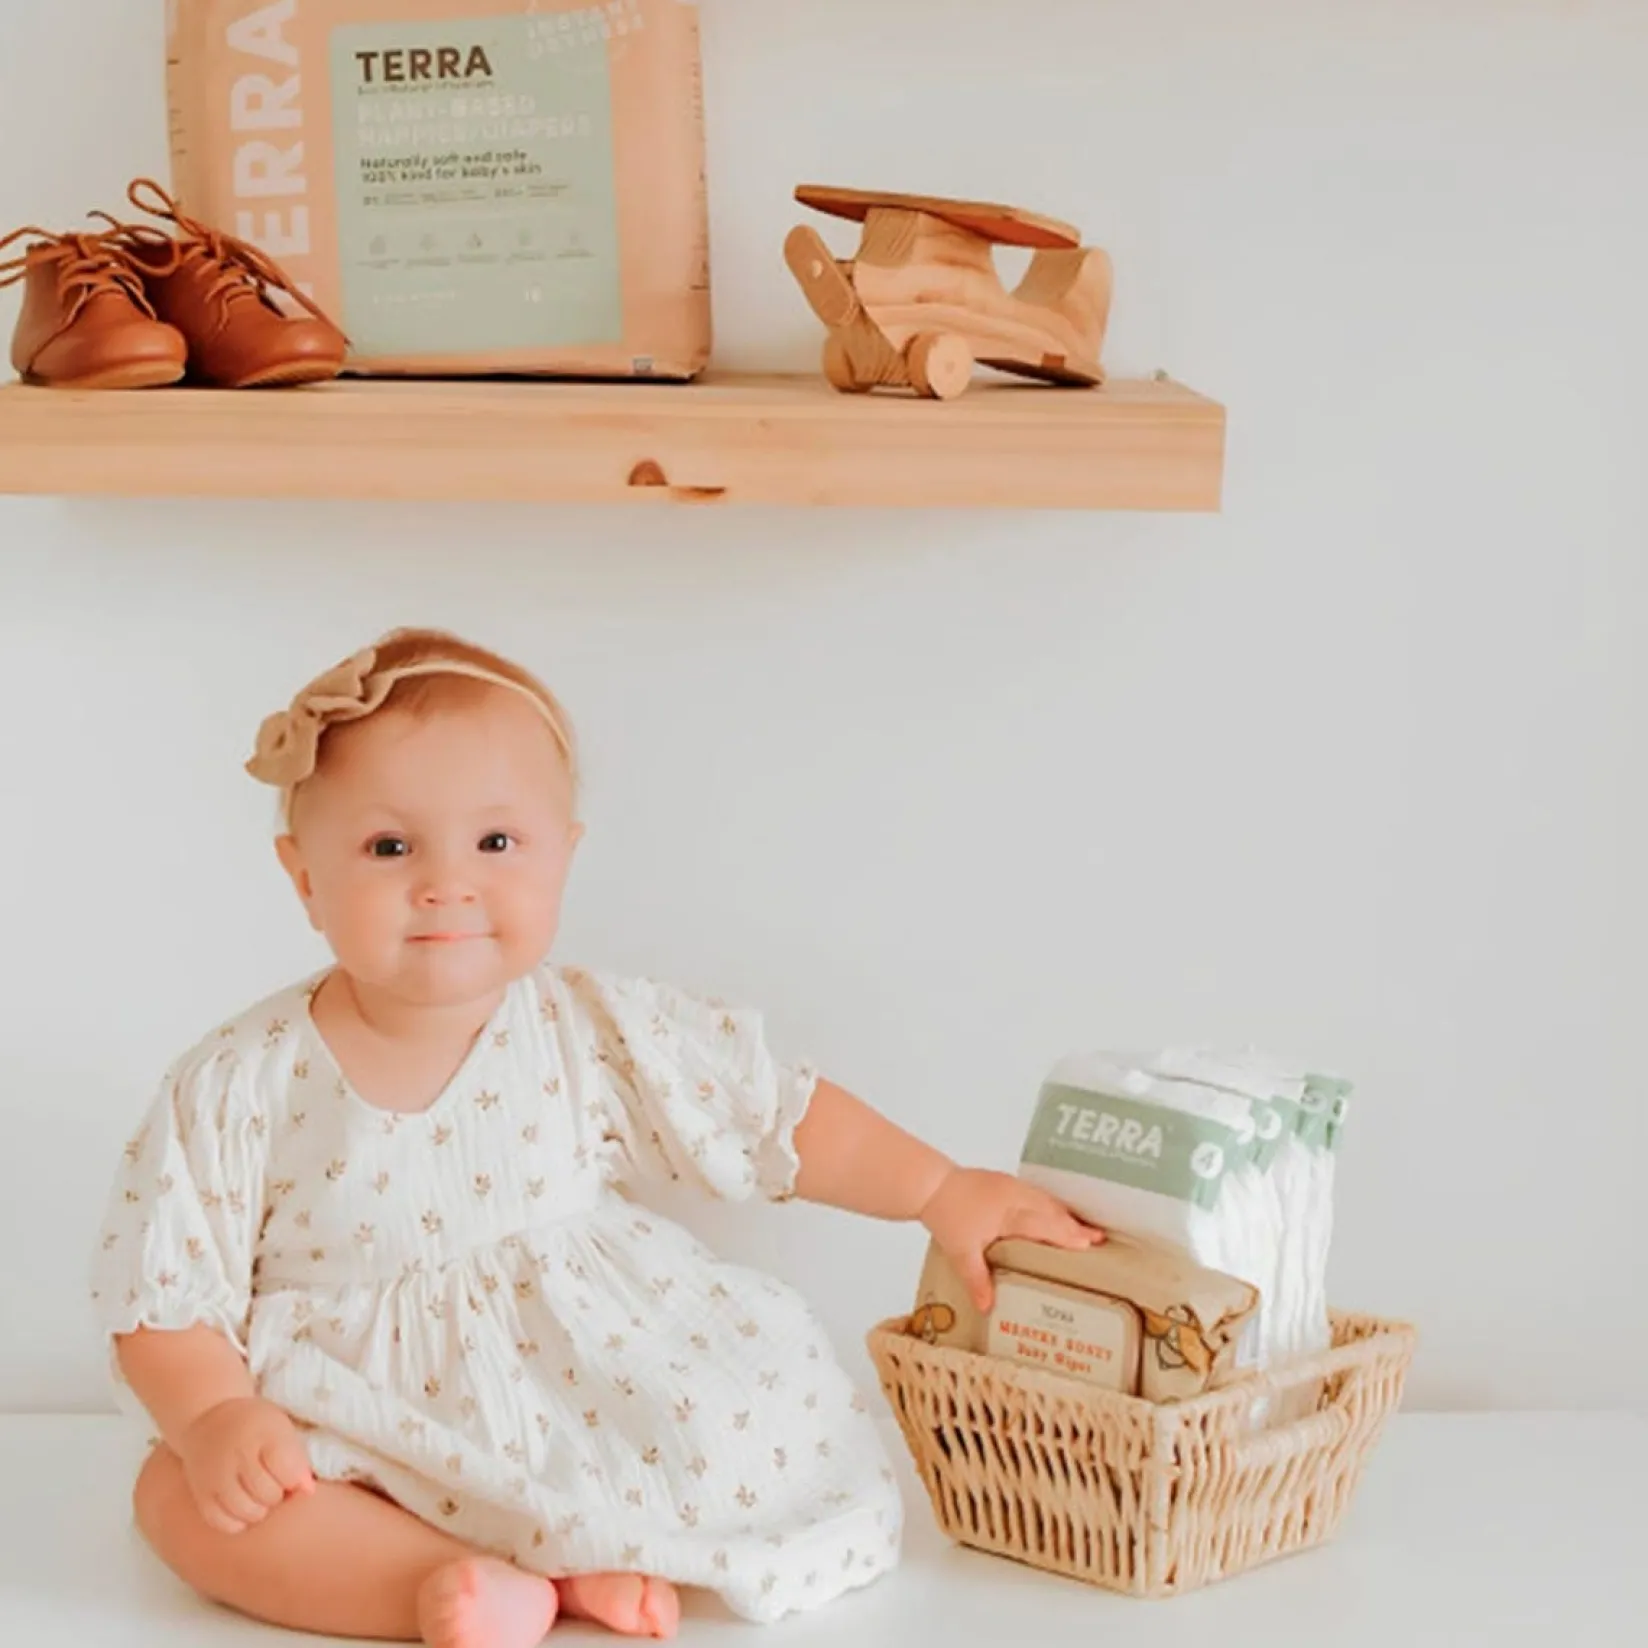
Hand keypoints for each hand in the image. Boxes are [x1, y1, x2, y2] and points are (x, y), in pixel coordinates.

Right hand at [176, 1396, 315, 1533]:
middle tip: (274, 1482)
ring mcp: (215, 1478)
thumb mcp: (281, 1428)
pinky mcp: (201, 1496)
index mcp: (262, 1434)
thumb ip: (297, 1458)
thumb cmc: (254, 1425)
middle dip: (279, 1493)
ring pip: (247, 1512)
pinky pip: (224, 1523)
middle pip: (268, 1494)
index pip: (288, 1470)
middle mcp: (236, 1456)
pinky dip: (238, 1522)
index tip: (293, 1473)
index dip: (296, 1478)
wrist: (207, 1418)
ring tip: (260, 1495)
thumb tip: (308, 1491)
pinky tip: (243, 1506)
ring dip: (261, 1510)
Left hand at [919, 1167, 1103, 1312]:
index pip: (1046, 1225)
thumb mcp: (960, 1251)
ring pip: (1045, 1199)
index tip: (1091, 1245)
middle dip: (1075, 1226)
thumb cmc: (946, 1215)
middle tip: (1099, 1239)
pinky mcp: (1004, 1181)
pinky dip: (1049, 1205)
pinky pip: (1035, 1193)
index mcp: (1009, 1212)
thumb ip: (977, 1279)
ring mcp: (1010, 1186)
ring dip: (1064, 1213)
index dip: (1069, 1236)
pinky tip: (1053, 1213)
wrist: (928, 1184)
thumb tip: (988, 1307)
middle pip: (1052, 1211)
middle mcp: (1015, 1196)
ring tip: (1083, 1228)